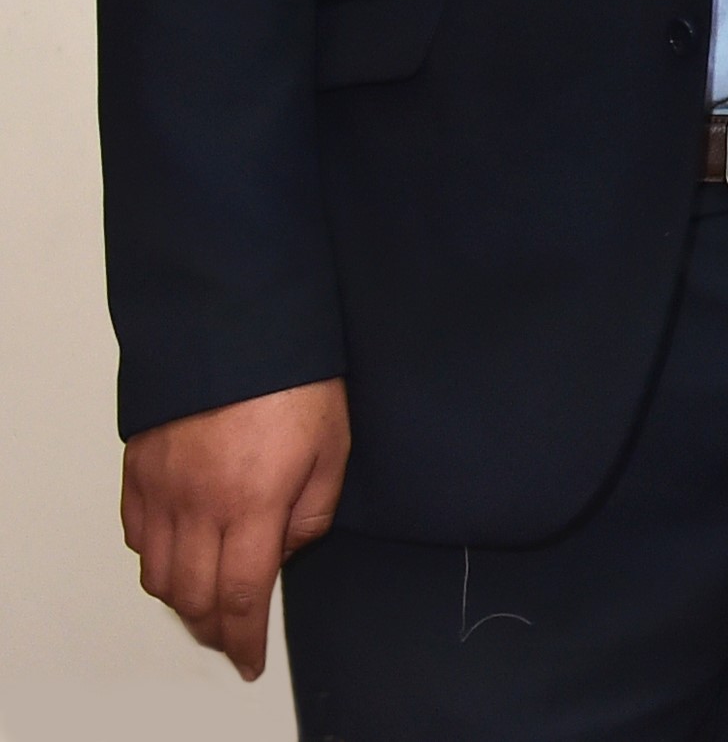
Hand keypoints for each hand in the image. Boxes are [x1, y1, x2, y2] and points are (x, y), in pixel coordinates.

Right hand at [120, 379, 350, 679]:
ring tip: (207, 601)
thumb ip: (312, 513)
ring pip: (156, 573)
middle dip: (212, 628)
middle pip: (191, 596)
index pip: (242, 597)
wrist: (236, 325)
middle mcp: (197, 505)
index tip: (248, 660)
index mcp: (252, 504)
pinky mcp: (137, 470)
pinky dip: (155, 558)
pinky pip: (136, 536)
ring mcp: (160, 489)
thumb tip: (285, 552)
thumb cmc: (295, 379)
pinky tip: (179, 554)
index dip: (243, 639)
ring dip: (181, 598)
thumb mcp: (333, 449)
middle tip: (230, 638)